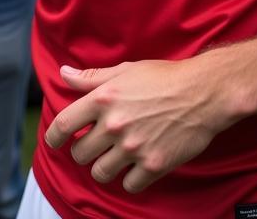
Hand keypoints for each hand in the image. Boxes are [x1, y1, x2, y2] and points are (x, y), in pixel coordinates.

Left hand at [44, 57, 237, 192]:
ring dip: (103, 168)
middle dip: (83, 151)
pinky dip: (129, 179)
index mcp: (103, 99)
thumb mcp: (124, 71)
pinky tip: (134, 168)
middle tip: (93, 146)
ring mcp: (134, 147)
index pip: (64, 125)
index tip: (54, 142)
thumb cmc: (162, 77)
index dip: (53, 137)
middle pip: (80, 154)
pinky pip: (129, 185)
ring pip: (100, 173)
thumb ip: (91, 77)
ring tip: (112, 159)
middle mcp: (114, 125)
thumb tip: (63, 74)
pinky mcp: (154, 165)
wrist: (202, 93)